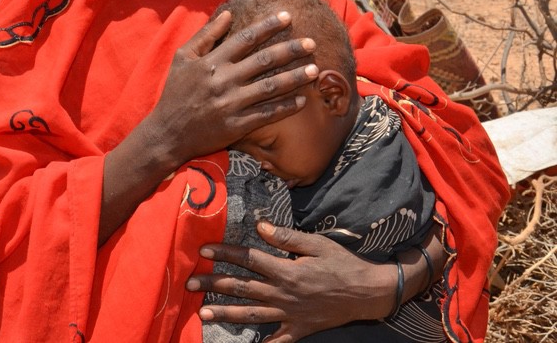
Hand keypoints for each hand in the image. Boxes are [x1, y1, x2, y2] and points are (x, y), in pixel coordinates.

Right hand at [146, 10, 317, 166]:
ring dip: (295, 77)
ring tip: (315, 69)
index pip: (245, 38)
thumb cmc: (175, 92)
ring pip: (270, 87)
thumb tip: (227, 13)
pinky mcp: (237, 126)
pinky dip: (286, 107)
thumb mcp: (183, 58)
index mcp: (211, 62)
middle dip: (290, 50)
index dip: (268, 26)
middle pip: (264, 60)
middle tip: (311, 42)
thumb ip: (205, 35)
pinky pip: (267, 114)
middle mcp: (223, 80)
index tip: (288, 17)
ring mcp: (231, 104)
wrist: (168, 133)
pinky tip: (303, 100)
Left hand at [186, 222, 394, 342]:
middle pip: (242, 288)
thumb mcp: (317, 243)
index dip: (225, 254)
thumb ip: (287, 236)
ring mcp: (290, 314)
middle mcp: (284, 293)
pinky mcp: (300, 329)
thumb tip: (259, 226)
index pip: (248, 260)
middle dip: (214, 285)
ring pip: (252, 314)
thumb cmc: (342, 263)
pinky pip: (278, 340)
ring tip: (202, 313)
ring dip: (226, 313)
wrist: (368, 292)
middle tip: (189, 284)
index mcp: (287, 270)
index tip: (203, 251)